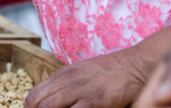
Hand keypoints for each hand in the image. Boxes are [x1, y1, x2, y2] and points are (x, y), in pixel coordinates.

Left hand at [25, 46, 149, 107]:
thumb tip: (52, 100)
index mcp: (63, 74)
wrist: (136, 65)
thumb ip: (67, 85)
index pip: (34, 94)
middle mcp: (67, 80)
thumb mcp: (83, 73)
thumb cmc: (112, 72)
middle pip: (36, 102)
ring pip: (48, 107)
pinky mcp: (95, 101)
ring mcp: (80, 90)